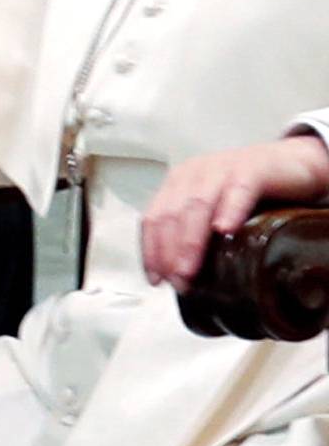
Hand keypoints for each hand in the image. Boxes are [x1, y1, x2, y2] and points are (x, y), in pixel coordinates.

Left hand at [141, 134, 328, 290]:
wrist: (293, 164)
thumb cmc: (250, 195)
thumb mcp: (214, 212)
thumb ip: (195, 234)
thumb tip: (179, 278)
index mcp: (177, 183)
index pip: (153, 218)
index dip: (151, 250)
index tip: (155, 280)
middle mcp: (193, 173)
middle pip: (171, 215)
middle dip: (169, 252)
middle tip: (176, 282)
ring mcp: (221, 167)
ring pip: (197, 206)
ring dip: (190, 242)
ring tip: (189, 270)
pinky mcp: (253, 168)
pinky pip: (238, 190)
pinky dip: (229, 211)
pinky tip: (225, 232)